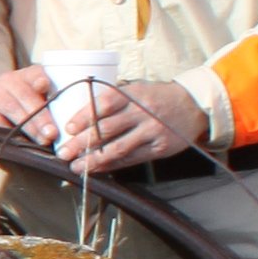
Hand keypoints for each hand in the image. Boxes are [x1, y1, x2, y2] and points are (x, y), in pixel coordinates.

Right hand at [0, 67, 53, 134]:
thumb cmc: (20, 111)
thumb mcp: (35, 104)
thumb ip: (49, 109)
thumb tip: (65, 128)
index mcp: (26, 76)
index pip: (35, 72)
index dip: (40, 78)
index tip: (44, 86)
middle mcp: (8, 80)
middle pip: (25, 94)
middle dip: (41, 116)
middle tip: (52, 133)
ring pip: (11, 106)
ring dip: (27, 125)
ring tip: (40, 140)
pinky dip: (5, 129)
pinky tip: (15, 139)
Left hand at [52, 76, 207, 174]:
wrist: (194, 106)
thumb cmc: (158, 97)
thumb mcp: (138, 89)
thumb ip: (114, 100)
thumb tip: (80, 115)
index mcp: (133, 94)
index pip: (104, 104)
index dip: (84, 116)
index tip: (68, 128)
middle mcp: (142, 112)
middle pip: (106, 129)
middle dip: (81, 143)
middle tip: (64, 153)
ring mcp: (152, 131)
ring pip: (118, 148)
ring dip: (94, 159)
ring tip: (76, 166)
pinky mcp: (160, 147)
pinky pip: (132, 159)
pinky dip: (112, 165)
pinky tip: (98, 169)